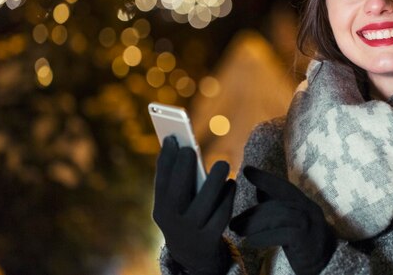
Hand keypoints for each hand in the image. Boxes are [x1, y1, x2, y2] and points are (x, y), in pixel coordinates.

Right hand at [153, 136, 235, 274]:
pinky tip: (231, 184)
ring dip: (214, 181)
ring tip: (222, 164)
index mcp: (161, 210)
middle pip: (177, 192)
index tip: (172, 139)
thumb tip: (181, 145)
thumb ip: (177, 180)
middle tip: (190, 149)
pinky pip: (221, 214)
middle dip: (182, 168)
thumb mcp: (176, 203)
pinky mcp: (210, 237)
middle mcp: (173, 221)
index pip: (161, 182)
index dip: (165, 159)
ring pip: (204, 203)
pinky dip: (227, 197)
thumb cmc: (185, 215)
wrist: (193, 254)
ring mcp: (192, 231)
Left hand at [229, 166, 335, 274]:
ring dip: (254, 224)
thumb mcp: (290, 223)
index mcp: (305, 203)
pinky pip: (282, 234)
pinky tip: (251, 242)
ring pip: (278, 217)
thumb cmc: (304, 244)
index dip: (265, 178)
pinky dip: (264, 237)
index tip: (247, 170)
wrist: (327, 265)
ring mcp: (310, 224)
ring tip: (238, 231)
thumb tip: (258, 189)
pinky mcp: (306, 240)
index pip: (283, 187)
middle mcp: (310, 210)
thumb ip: (277, 207)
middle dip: (252, 211)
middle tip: (233, 222)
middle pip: (277, 204)